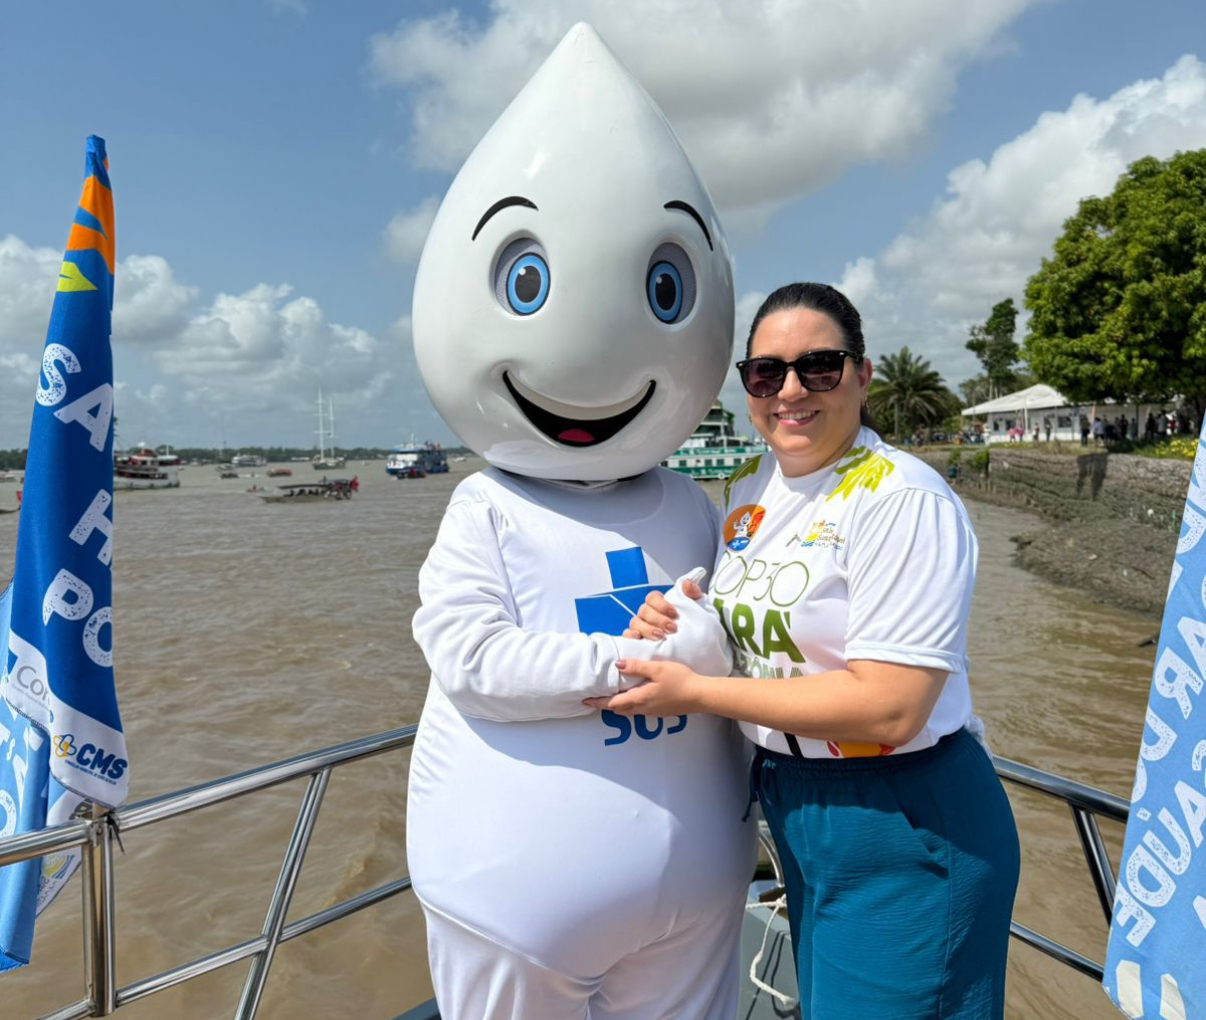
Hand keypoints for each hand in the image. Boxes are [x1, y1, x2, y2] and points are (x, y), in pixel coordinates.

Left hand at [585, 658, 704, 715]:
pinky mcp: (661, 711)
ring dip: (618, 706)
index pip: (613, 704)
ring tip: (611, 698)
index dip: (598, 702)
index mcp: (640, 698)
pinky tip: (634, 697)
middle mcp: (644, 708)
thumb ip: (637, 667)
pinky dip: (630, 705)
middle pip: (619, 710)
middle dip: (606, 706)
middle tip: (595, 699)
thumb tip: (617, 665)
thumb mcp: (658, 668)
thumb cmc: (680, 680)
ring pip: (630, 711)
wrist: (701, 695)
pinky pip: (640, 710)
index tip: (586, 700)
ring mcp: (653, 712)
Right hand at [624, 574, 704, 639]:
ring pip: (635, 622)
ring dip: (647, 629)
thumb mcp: (699, 608)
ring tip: (661, 637)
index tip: (675, 614)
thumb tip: (686, 583)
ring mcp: (641, 626)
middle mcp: (647, 614)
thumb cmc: (695, 625)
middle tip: (672, 628)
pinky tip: (640, 639)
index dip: (662, 605)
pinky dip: (631, 636)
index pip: (652, 597)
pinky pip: (627, 635)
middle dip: (658, 619)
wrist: (699, 646)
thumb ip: (693, 593)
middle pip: (644, 610)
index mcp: (659, 604)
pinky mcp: (637, 640)